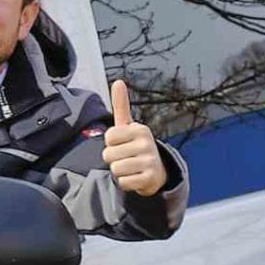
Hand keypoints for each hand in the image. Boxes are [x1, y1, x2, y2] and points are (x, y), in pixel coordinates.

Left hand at [102, 80, 165, 196]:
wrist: (156, 171)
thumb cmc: (136, 146)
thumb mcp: (129, 126)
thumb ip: (121, 106)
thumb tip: (118, 81)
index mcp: (140, 129)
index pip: (108, 137)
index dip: (111, 143)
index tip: (122, 144)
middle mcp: (147, 143)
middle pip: (108, 155)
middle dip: (113, 159)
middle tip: (127, 157)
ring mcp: (149, 161)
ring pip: (115, 169)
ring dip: (119, 171)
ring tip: (130, 167)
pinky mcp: (149, 178)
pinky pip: (123, 182)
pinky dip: (126, 183)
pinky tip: (135, 177)